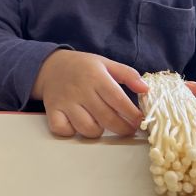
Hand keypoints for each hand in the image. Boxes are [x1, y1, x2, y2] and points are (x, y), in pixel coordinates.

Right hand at [32, 50, 147, 138]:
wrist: (50, 66)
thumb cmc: (83, 67)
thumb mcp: (106, 63)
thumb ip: (128, 75)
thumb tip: (146, 90)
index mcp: (96, 77)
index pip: (118, 100)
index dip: (133, 115)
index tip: (140, 121)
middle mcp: (81, 90)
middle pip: (107, 118)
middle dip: (123, 128)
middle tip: (129, 129)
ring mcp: (65, 102)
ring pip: (87, 129)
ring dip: (98, 131)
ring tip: (102, 124)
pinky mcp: (52, 111)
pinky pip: (63, 130)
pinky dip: (72, 132)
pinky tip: (78, 125)